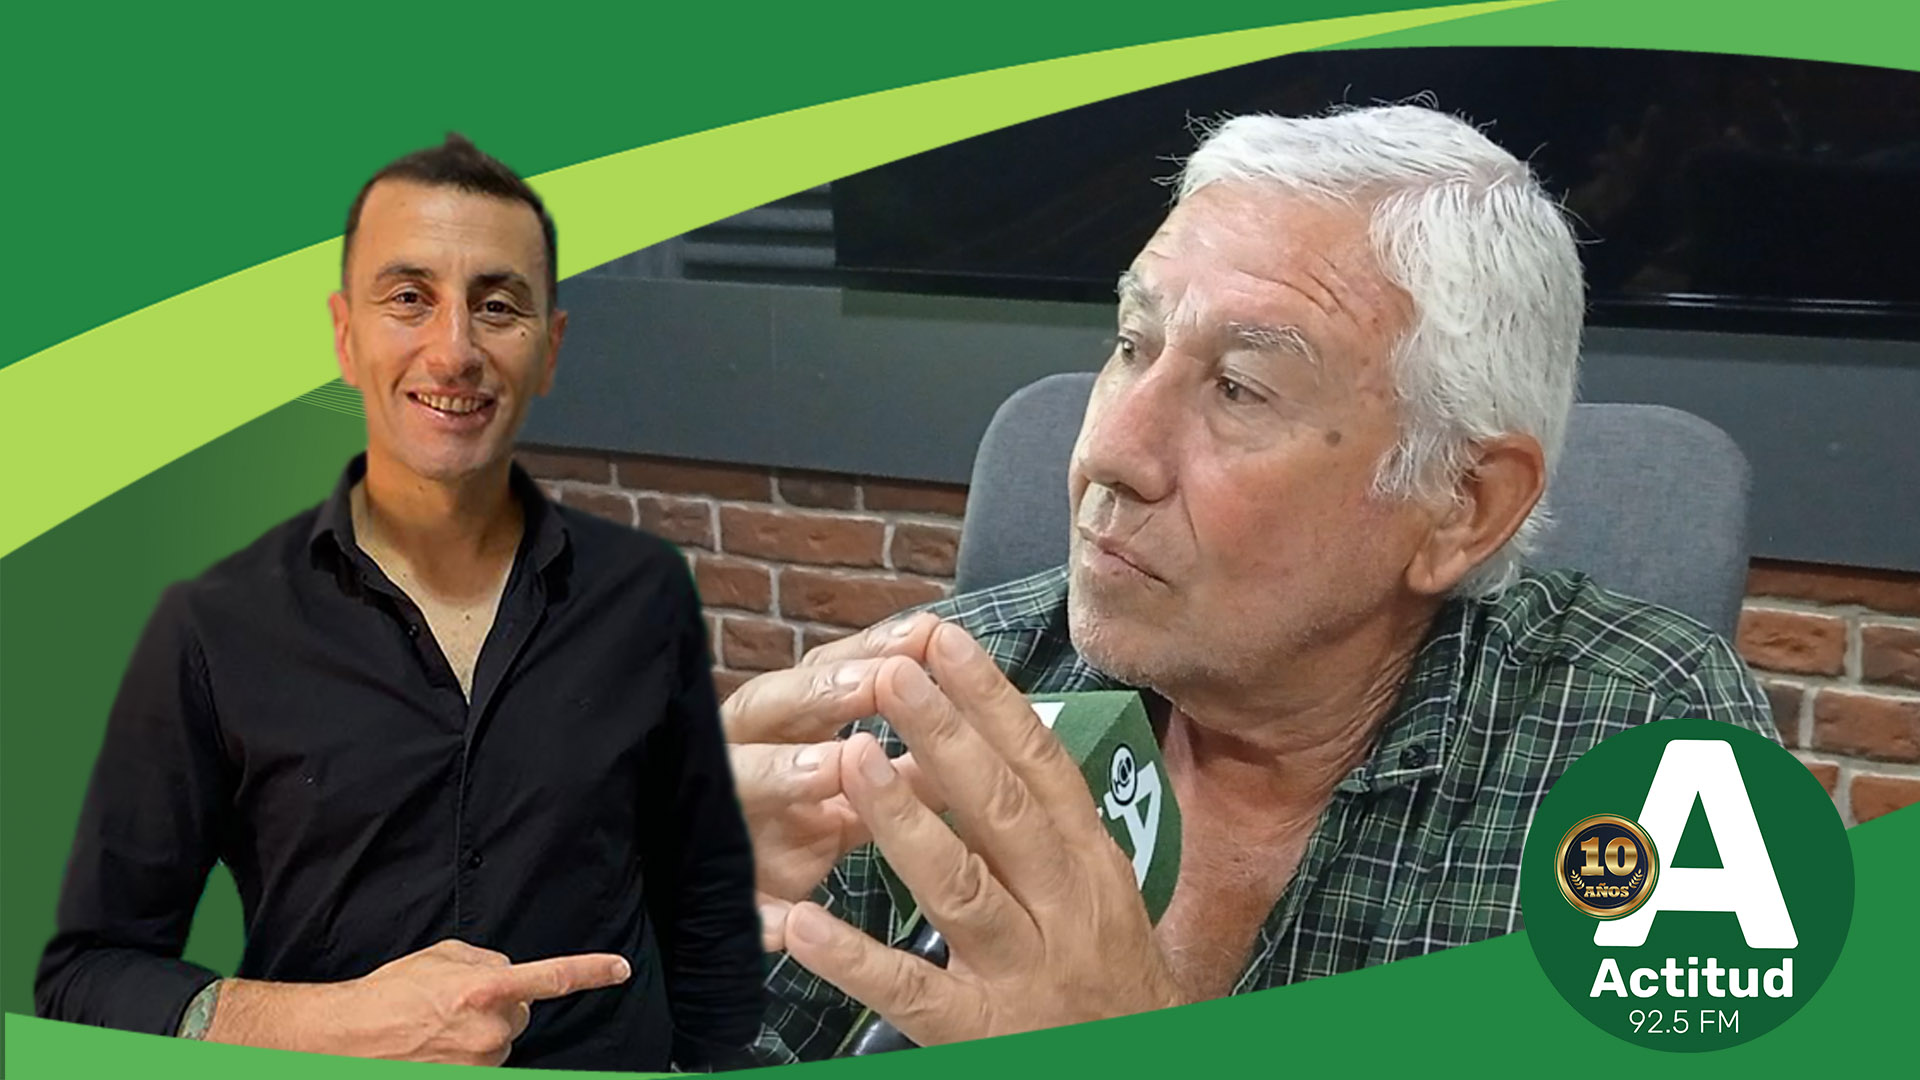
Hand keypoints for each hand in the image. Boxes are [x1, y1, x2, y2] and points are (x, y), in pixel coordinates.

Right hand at [208, 939, 630, 1064]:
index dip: (592, 971)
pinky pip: (484, 1063)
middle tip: (454, 1006)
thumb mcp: (440, 956)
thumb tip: (509, 972)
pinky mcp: (468, 1079)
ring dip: (480, 1035)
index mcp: (486, 988)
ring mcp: (481, 1062)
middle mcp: (490, 1029)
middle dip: (499, 1007)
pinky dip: (467, 1055)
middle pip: (520, 1014)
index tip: (620, 969)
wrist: (346, 1038)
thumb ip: (486, 960)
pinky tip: (437, 1047)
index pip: (553, 977)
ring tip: (436, 1029)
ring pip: (501, 1043)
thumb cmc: (389, 995)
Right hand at [720, 612, 944, 949]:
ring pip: (735, 784)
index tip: (924, 633)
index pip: (823, 672)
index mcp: (783, 725)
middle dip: (821, 691)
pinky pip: (730, 900)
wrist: (736, 897)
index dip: (871, 650)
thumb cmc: (803, 822)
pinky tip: (784, 924)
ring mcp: (721, 822)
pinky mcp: (722, 892)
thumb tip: (981, 727)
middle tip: (878, 681)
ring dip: (780, 772)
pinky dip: (755, 911)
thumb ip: (910, 761)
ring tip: (832, 767)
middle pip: (767, 706)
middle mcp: (742, 759)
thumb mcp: (864, 788)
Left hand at [778, 622, 1183, 1044]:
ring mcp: (1024, 973)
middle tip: (892, 674)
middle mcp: (1065, 909)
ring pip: (961, 888)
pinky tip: (806, 924)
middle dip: (946, 735)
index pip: (1042, 766)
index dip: (993, 700)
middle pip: (1001, 810)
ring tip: (853, 760)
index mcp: (1091, 865)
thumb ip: (1048, 830)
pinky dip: (856, 958)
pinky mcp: (982, 1035)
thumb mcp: (1100, 897)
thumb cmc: (1115, 986)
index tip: (946, 642)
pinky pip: (913, 992)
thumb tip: (995, 737)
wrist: (1147, 1078)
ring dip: (903, 821)